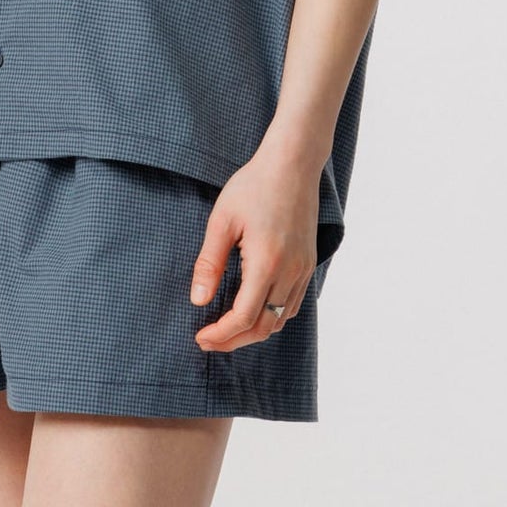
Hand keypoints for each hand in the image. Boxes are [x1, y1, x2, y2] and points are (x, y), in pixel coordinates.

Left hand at [188, 148, 320, 350]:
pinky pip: (292, 305)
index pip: (244, 317)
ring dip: (253, 332)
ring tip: (226, 330)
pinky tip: (253, 311)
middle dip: (234, 341)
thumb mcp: (222, 220)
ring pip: (280, 320)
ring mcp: (303, 270)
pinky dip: (272, 317)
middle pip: (263, 327)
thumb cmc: (253, 186)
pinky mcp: (308, 264)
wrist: (292, 165)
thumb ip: (209, 262)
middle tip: (208, 341)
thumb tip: (198, 300)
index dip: (221, 334)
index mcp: (267, 262)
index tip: (200, 336)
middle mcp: (290, 272)